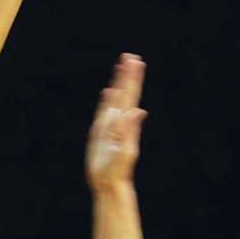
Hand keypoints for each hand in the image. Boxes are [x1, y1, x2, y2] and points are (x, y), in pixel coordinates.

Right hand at [85, 53, 145, 193]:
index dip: (132, 79)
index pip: (130, 95)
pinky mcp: (100, 132)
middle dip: (127, 75)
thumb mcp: (125, 148)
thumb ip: (130, 129)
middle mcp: (119, 121)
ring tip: (122, 67)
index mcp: (126, 122)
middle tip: (131, 56)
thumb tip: (139, 111)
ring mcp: (110, 125)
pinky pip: (103, 112)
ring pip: (115, 99)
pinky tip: (109, 92)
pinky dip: (107, 101)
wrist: (109, 182)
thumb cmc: (118, 168)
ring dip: (119, 83)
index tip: (136, 62)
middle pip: (124, 93)